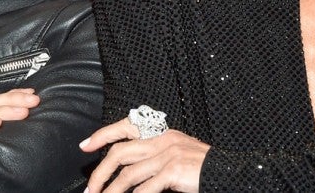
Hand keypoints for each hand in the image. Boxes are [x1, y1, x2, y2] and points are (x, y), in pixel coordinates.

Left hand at [81, 118, 208, 192]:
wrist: (229, 172)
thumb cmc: (203, 170)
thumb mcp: (178, 157)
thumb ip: (156, 161)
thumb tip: (131, 177)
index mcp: (162, 135)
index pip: (126, 128)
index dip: (103, 136)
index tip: (85, 146)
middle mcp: (163, 141)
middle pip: (120, 153)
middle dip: (100, 172)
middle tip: (90, 188)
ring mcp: (167, 155)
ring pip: (128, 174)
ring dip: (111, 191)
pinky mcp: (172, 170)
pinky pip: (144, 188)